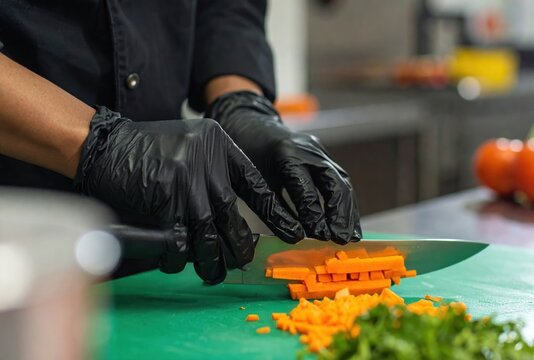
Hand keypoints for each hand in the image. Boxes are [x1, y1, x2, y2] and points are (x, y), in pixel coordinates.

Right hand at [73, 107, 303, 282]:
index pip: (256, 182)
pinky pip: (179, 239)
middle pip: (232, 213)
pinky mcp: (163, 199)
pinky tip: (179, 264)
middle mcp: (206, 161)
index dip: (275, 211)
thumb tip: (231, 216)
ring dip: (212, 259)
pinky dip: (179, 257)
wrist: (104, 145)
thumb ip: (213, 168)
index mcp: (218, 145)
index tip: (292, 231)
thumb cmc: (148, 148)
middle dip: (240, 244)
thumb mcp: (191, 143)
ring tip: (216, 273)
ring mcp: (185, 180)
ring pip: (208, 231)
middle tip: (243, 261)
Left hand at [206, 91, 361, 243]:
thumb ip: (274, 207)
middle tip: (340, 238)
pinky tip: (348, 222)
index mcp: (286, 154)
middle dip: (339, 214)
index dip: (314, 214)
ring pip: (342, 182)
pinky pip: (340, 180)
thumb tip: (293, 237)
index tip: (320, 235)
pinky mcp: (324, 156)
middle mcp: (308, 150)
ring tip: (350, 235)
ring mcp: (319, 151)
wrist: (252, 123)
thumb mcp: (254, 181)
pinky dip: (345, 203)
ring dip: (348, 211)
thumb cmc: (247, 153)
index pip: (306, 187)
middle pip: (333, 182)